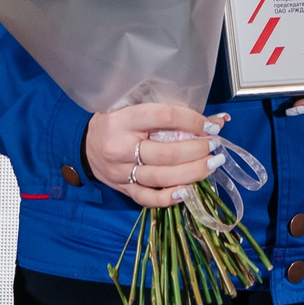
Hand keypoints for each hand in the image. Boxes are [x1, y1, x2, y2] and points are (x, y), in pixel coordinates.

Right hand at [84, 103, 215, 209]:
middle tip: (215, 146)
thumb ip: (171, 112)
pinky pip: (149, 199)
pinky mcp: (123, 189)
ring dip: (192, 173)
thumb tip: (218, 119)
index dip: (192, 121)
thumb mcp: (135, 106)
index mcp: (123, 119)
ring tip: (212, 165)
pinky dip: (171, 197)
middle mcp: (120, 147)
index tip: (211, 125)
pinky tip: (189, 191)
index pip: (163, 117)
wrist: (85, 145)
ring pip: (161, 178)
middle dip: (197, 150)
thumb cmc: (115, 120)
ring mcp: (121, 172)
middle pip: (166, 153)